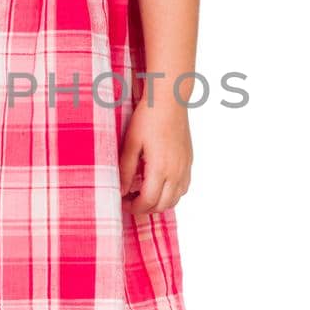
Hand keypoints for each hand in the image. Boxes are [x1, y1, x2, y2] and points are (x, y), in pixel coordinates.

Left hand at [118, 98, 192, 215]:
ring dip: (159, 203)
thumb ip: (125, 170)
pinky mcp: (189, 162)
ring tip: (143, 194)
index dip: (133, 208)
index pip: (148, 201)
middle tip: (130, 201)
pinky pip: (183, 188)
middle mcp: (176, 172)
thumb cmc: (148, 118)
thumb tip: (121, 191)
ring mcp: (185, 167)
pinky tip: (159, 185)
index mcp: (160, 169)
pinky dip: (171, 194)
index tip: (122, 202)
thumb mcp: (130, 144)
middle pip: (163, 205)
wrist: (169, 101)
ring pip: (175, 199)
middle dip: (145, 209)